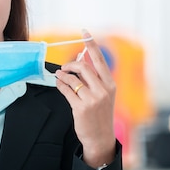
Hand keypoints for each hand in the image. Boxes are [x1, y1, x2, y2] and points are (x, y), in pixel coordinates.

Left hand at [55, 30, 115, 168]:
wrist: (100, 137)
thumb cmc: (100, 114)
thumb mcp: (103, 95)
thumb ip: (94, 79)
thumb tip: (80, 60)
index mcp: (111, 84)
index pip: (100, 60)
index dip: (91, 44)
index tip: (85, 32)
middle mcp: (103, 90)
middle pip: (83, 67)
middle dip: (70, 65)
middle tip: (64, 68)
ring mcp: (92, 99)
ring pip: (72, 78)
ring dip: (62, 75)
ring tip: (59, 76)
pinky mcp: (81, 108)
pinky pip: (66, 90)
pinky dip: (60, 85)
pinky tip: (59, 84)